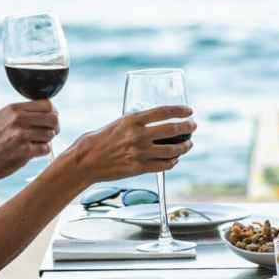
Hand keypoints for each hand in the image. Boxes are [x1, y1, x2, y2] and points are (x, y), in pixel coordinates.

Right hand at [0, 101, 59, 179]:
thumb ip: (18, 112)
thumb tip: (42, 108)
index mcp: (13, 109)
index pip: (46, 104)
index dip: (52, 112)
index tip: (50, 119)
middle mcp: (18, 120)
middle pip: (52, 118)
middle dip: (54, 126)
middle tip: (50, 133)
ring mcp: (21, 136)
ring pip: (50, 134)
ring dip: (46, 140)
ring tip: (34, 144)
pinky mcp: (24, 152)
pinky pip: (45, 148)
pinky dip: (42, 151)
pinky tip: (31, 153)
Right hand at [65, 106, 194, 182]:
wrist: (86, 160)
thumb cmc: (100, 140)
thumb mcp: (119, 123)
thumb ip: (136, 123)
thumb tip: (154, 121)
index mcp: (133, 120)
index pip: (163, 112)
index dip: (180, 111)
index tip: (189, 111)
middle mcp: (138, 135)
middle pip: (172, 130)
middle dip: (187, 128)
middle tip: (193, 127)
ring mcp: (139, 153)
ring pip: (172, 150)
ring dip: (184, 147)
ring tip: (188, 145)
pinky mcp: (138, 168)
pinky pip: (163, 165)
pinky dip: (172, 162)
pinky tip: (175, 160)